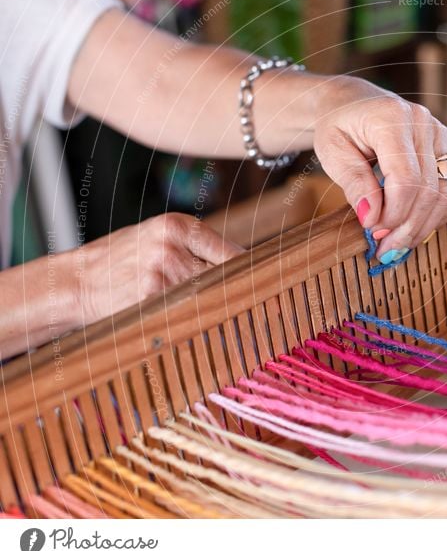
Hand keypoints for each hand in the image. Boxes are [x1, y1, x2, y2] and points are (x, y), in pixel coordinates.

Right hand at [73, 212, 242, 322]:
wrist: (74, 282)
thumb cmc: (120, 263)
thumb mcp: (157, 240)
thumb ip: (195, 250)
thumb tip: (244, 268)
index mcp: (178, 226)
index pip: (233, 253)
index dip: (252, 275)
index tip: (268, 288)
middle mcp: (173, 245)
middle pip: (227, 276)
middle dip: (237, 295)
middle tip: (256, 310)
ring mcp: (162, 271)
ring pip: (209, 297)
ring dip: (215, 310)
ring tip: (211, 317)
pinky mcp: (152, 297)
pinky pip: (187, 313)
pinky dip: (193, 321)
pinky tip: (187, 324)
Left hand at [312, 77, 446, 262]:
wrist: (354, 105)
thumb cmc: (339, 128)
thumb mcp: (333, 153)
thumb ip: (354, 183)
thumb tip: (371, 219)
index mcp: (392, 119)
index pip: (406, 178)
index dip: (393, 213)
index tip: (372, 231)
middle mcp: (424, 123)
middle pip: (428, 189)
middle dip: (407, 226)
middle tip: (384, 249)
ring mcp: (441, 135)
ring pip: (446, 194)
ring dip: (423, 227)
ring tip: (398, 246)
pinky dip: (436, 215)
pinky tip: (414, 229)